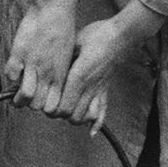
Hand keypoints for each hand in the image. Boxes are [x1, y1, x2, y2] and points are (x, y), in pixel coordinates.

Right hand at [3, 0, 77, 111]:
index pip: (52, 107)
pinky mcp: (20, 53)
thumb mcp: (66, 55)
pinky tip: (16, 70)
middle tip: (29, 98)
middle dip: (32, 104)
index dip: (46, 108)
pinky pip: (11, 74)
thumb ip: (58, 72)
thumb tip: (52, 85)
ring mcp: (33, 64)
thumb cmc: (64, 29)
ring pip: (24, 95)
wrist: (56, 8)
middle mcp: (47, 73)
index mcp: (61, 75)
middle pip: (37, 105)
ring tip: (17, 94)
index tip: (43, 102)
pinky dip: (11, 75)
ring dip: (19, 97)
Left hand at [56, 15, 136, 132]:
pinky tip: (91, 131)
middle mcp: (89, 87)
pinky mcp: (106, 89)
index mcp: (79, 76)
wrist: (122, 36)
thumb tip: (48, 63)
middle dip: (59, 115)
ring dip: (75, 118)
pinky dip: (97, 123)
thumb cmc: (97, 35)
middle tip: (51, 106)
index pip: (63, 106)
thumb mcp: (75, 42)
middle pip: (72, 116)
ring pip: (85, 117)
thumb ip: (63, 56)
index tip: (44, 102)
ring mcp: (99, 90)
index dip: (52, 109)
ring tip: (65, 111)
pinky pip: (103, 111)